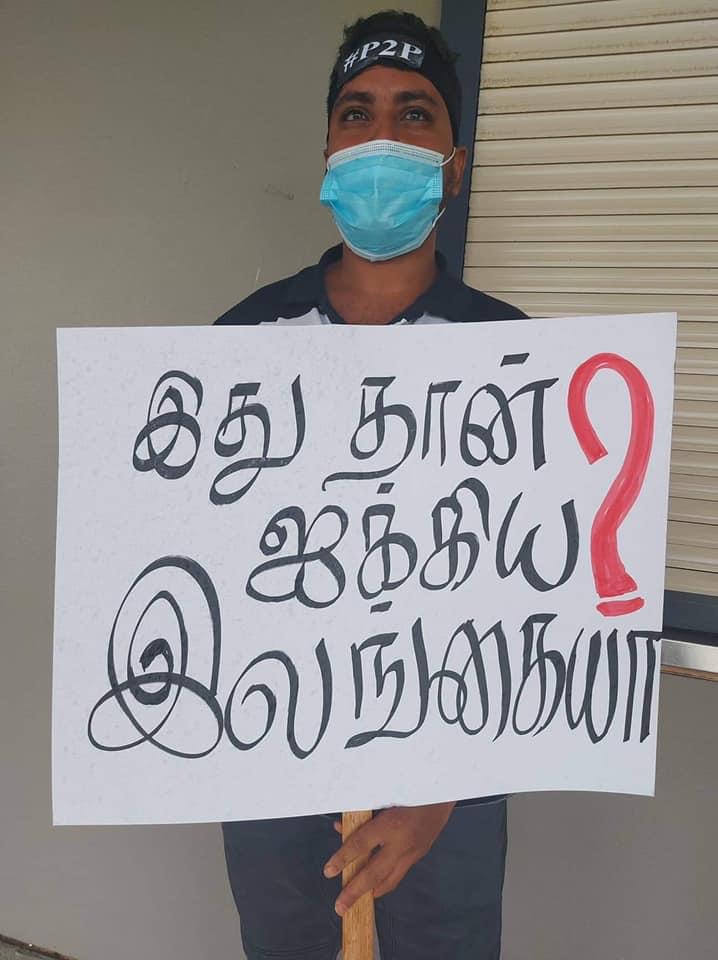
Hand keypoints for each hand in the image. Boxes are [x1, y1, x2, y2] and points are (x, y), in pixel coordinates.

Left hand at [323, 801, 455, 914]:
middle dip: (355, 891)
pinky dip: (386, 881)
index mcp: (391, 823)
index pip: (360, 845)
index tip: (329, 871)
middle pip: (374, 873)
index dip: (342, 859)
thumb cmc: (412, 787)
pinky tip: (377, 884)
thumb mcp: (384, 796)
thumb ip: (363, 815)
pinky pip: (400, 872)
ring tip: (357, 901)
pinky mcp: (421, 852)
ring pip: (390, 879)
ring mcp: (414, 850)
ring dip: (371, 891)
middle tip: (340, 905)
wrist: (444, 789)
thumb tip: (342, 828)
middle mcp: (403, 841)